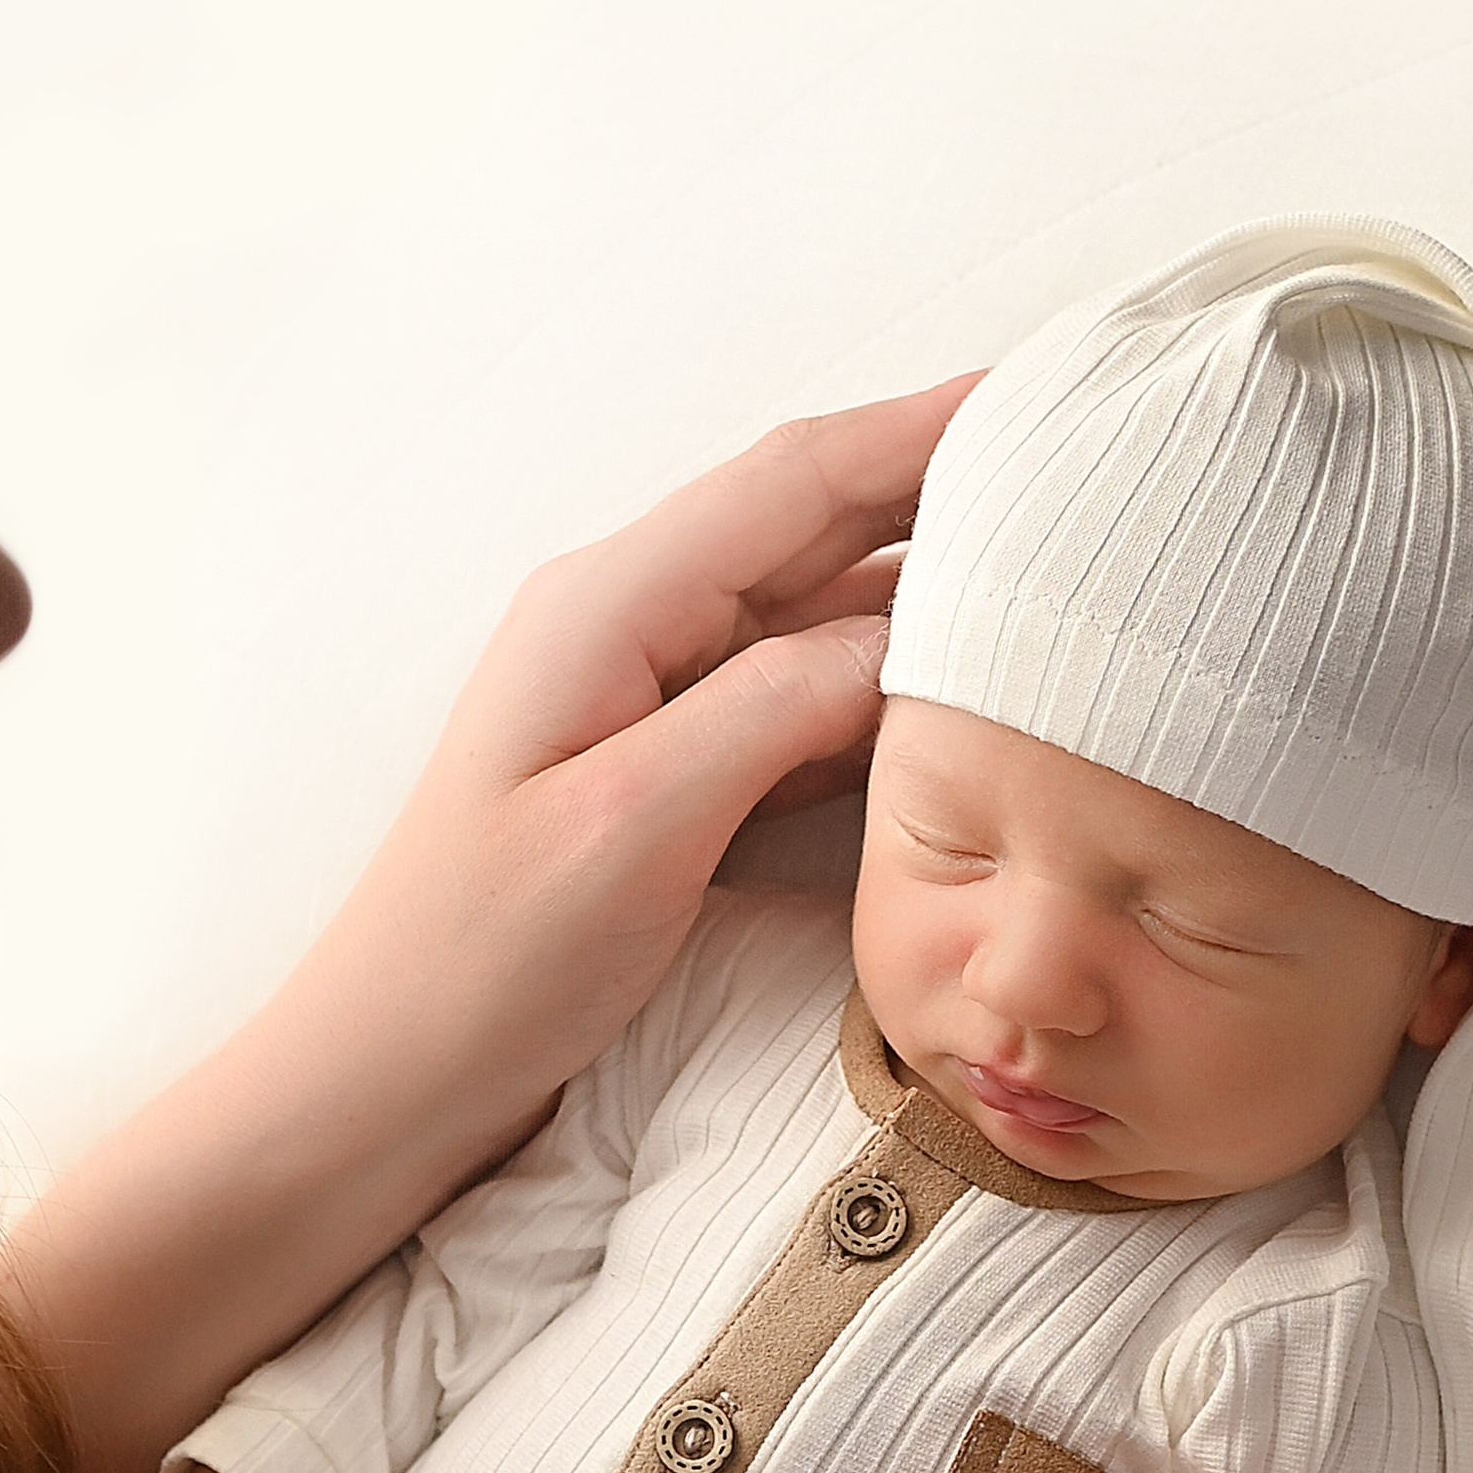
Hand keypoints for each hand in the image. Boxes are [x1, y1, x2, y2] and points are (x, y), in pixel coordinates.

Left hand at [0, 386, 981, 1472]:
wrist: (382, 1083)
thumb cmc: (478, 964)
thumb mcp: (633, 828)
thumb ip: (769, 711)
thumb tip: (902, 638)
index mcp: (609, 604)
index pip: (798, 479)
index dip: (928, 426)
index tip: (1052, 388)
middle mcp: (628, 623)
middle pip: (816, 520)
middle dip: (949, 480)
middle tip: (1091, 461)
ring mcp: (646, 695)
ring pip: (817, 606)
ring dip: (932, 581)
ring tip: (1065, 561)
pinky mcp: (666, 772)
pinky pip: (800, 694)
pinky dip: (887, 679)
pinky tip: (965, 687)